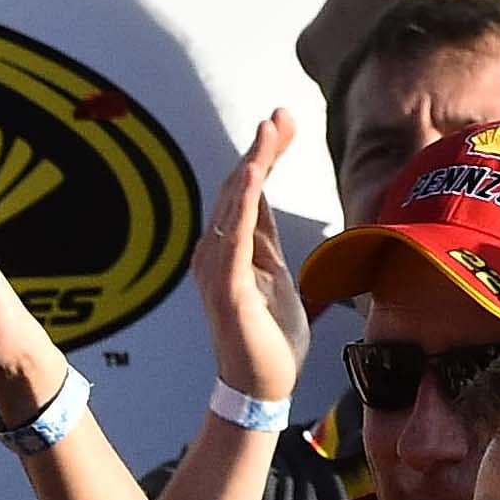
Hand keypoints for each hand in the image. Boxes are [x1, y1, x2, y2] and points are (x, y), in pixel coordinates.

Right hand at [196, 110, 308, 407]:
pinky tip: (251, 177)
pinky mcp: (228, 289)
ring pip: (234, 207)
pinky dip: (240, 205)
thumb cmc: (269, 337)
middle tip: (280, 114)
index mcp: (232, 251)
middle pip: (240, 190)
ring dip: (251, 167)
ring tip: (268, 133)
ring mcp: (219, 271)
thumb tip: (260, 205)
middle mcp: (216, 255)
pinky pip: (233, 238)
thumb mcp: (276, 275)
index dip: (265, 154)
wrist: (262, 385)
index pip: (248, 192)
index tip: (282, 121)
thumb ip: (265, 241)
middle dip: (260, 149)